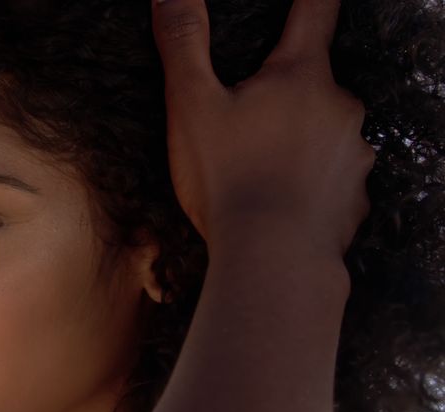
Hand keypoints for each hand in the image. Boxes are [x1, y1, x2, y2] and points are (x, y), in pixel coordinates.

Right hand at [152, 0, 373, 257]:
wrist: (273, 259)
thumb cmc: (229, 180)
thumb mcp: (192, 105)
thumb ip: (183, 43)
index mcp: (302, 75)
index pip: (316, 11)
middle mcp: (340, 107)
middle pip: (312, 81)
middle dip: (282, 92)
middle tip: (241, 121)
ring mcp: (354, 154)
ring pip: (323, 132)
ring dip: (295, 140)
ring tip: (254, 171)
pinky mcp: (355, 197)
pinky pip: (330, 178)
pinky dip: (307, 183)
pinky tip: (276, 202)